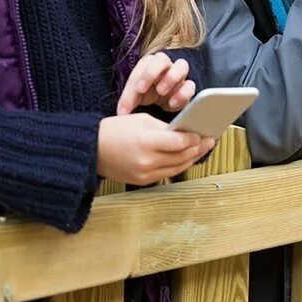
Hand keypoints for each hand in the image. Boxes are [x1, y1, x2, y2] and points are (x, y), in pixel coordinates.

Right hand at [96, 113, 215, 184]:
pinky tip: (186, 158)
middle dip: (198, 148)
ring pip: (177, 167)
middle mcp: (147, 160)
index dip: (195, 138)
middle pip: (182, 156)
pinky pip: (167, 173)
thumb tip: (186, 132)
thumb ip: (166, 127)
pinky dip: (178, 165)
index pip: (181, 142)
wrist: (91, 149)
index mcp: (147, 141)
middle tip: (210, 141)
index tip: (204, 133)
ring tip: (201, 149)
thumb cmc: (116, 130)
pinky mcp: (142, 181)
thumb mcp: (142, 120)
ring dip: (192, 158)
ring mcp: (145, 173)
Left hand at [116, 52, 195, 114]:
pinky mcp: (187, 88)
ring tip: (162, 93)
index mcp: (148, 64)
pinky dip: (182, 93)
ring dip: (172, 78)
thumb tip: (121, 114)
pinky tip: (172, 104)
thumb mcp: (135, 98)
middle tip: (146, 88)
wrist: (160, 106)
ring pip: (181, 65)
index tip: (139, 90)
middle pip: (162, 58)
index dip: (141, 76)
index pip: (144, 64)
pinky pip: (190, 85)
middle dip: (153, 73)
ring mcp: (178, 75)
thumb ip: (128, 102)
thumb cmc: (146, 96)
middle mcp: (164, 66)